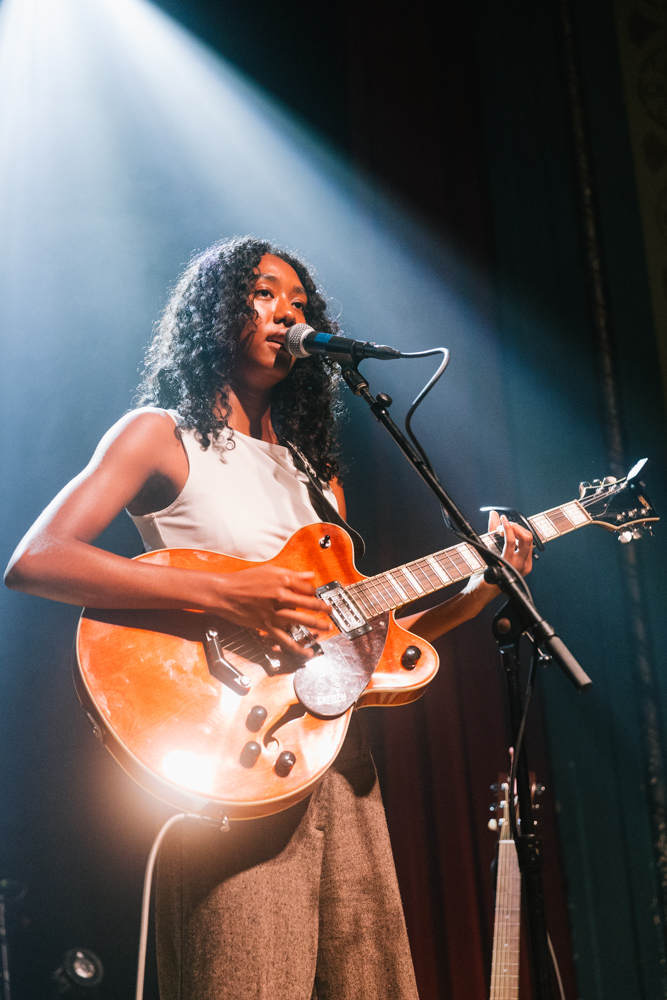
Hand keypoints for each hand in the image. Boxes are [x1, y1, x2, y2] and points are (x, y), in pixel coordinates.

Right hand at [207, 564, 329, 655]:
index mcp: (283, 580)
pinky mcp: (267, 626)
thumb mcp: (269, 570)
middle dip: (323, 608)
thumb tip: (309, 574)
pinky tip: (307, 652)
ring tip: (326, 628)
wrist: (225, 592)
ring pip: (302, 621)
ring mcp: (275, 613)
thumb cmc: (244, 580)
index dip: (314, 592)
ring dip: (317, 625)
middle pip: (310, 603)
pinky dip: (298, 648)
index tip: (316, 595)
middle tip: (330, 611)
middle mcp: (282, 596)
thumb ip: (291, 573)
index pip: (307, 587)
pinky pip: (285, 640)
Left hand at [463, 511, 532, 608]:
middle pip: (529, 537)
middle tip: (503, 526)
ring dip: (512, 528)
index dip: (517, 529)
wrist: (479, 591)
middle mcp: (525, 564)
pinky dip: (507, 530)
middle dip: (516, 526)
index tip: (504, 527)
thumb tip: (494, 514)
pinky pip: (510, 542)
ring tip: (499, 528)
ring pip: (524, 538)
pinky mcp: (508, 564)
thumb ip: (494, 530)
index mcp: (525, 562)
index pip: (528, 539)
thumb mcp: (491, 548)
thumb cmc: (485, 574)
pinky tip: (501, 526)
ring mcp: (518, 565)